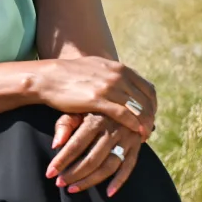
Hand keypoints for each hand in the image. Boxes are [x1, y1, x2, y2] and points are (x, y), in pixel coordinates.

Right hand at [34, 57, 157, 136]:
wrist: (49, 77)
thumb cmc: (71, 75)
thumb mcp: (97, 68)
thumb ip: (112, 74)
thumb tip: (124, 81)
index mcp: (118, 67)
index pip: (147, 87)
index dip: (152, 104)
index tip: (151, 115)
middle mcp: (117, 75)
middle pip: (146, 99)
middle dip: (151, 115)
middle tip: (150, 128)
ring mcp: (108, 86)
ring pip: (137, 107)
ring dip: (145, 122)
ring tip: (145, 134)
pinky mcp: (98, 99)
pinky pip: (124, 114)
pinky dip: (134, 124)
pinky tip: (137, 132)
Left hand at [45, 113, 142, 196]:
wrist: (127, 98)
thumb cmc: (93, 107)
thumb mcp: (78, 109)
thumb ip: (65, 124)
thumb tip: (56, 144)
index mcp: (96, 119)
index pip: (76, 145)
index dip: (62, 160)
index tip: (50, 173)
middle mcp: (112, 129)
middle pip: (92, 159)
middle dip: (74, 174)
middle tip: (60, 183)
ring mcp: (126, 138)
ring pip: (108, 166)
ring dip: (90, 181)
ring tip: (73, 189)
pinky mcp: (136, 145)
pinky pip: (129, 166)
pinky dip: (120, 181)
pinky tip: (108, 193)